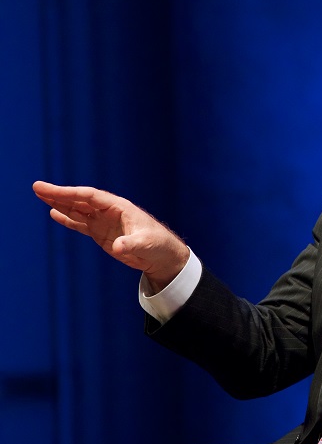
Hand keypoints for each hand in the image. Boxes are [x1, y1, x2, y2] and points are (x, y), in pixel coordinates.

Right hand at [32, 181, 188, 290]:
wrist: (164, 256)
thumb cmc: (159, 246)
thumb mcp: (146, 244)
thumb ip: (131, 244)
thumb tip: (118, 247)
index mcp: (119, 207)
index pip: (89, 197)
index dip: (69, 193)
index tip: (49, 190)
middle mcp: (110, 212)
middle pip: (80, 200)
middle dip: (59, 194)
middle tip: (36, 187)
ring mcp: (104, 222)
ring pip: (78, 210)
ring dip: (60, 203)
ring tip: (40, 196)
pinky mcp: (102, 233)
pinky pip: (81, 224)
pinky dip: (67, 218)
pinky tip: (54, 212)